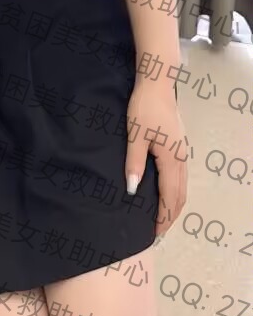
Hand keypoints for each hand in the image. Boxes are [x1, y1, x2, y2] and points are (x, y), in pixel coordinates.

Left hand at [125, 78, 188, 236]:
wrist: (158, 83)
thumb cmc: (144, 108)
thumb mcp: (135, 134)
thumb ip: (134, 162)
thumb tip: (133, 190)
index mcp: (172, 159)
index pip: (170, 196)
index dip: (163, 216)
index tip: (155, 232)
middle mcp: (182, 159)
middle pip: (180, 195)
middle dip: (171, 215)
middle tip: (158, 231)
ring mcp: (183, 152)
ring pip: (183, 186)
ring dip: (174, 204)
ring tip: (162, 216)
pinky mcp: (180, 145)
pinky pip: (181, 176)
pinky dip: (175, 190)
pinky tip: (165, 191)